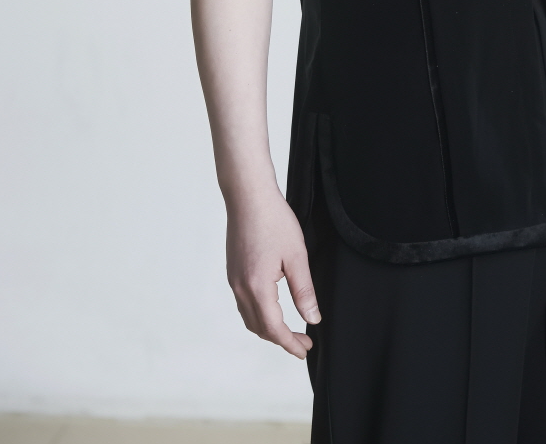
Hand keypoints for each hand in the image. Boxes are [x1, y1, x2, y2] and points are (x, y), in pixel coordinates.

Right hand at [225, 185, 319, 358]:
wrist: (248, 196)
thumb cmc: (274, 221)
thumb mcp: (297, 256)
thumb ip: (304, 291)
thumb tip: (312, 318)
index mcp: (257, 287)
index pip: (274, 328)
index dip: (290, 343)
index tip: (305, 350)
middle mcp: (241, 288)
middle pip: (259, 328)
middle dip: (281, 339)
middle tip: (303, 341)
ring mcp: (234, 280)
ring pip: (249, 317)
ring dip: (268, 328)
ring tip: (289, 329)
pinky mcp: (233, 271)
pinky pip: (244, 303)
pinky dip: (258, 314)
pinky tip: (272, 308)